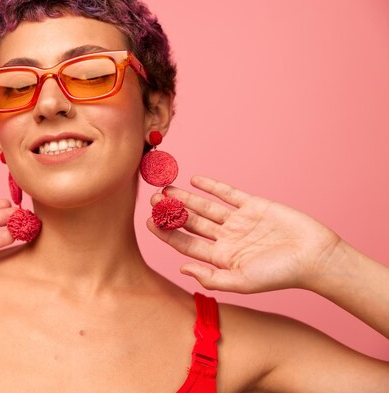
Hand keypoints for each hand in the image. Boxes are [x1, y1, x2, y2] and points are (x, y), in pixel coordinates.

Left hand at [147, 175, 342, 292]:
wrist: (314, 257)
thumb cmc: (280, 275)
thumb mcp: (241, 282)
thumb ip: (210, 277)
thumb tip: (181, 268)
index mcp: (220, 257)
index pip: (186, 243)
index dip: (167, 233)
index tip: (148, 222)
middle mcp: (226, 238)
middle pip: (192, 222)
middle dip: (172, 212)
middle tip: (153, 200)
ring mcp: (239, 221)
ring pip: (206, 207)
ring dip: (186, 198)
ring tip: (166, 189)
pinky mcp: (253, 205)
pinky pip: (228, 193)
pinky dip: (212, 186)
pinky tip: (195, 180)